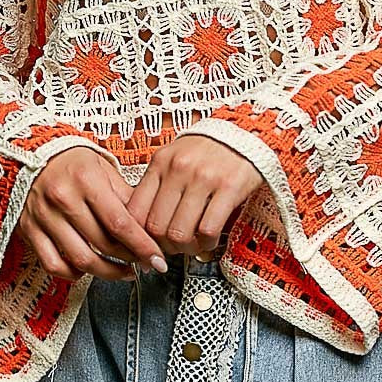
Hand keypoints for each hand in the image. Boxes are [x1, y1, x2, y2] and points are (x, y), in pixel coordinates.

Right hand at [16, 147, 169, 281]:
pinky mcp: (29, 230)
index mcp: (86, 179)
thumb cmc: (73, 162)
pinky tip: (87, 270)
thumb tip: (149, 227)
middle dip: (129, 259)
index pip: (120, 222)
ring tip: (123, 271)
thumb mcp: (104, 169)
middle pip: (102, 244)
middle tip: (144, 263)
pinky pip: (53, 264)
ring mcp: (44, 216)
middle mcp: (63, 198)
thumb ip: (126, 197)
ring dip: (107, 272)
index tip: (156, 259)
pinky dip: (73, 273)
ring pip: (80, 259)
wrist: (32, 154)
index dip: (142, 246)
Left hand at [126, 135, 264, 257]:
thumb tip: (143, 225)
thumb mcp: (174, 158)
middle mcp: (178, 168)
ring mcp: (203, 177)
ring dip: (186, 249)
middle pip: (156, 227)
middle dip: (164, 246)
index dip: (139, 236)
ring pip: (179, 233)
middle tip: (174, 248)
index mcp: (160, 162)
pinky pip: (208, 229)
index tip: (147, 244)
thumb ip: (158, 186)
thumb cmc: (207, 151)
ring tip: (193, 246)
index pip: (135, 210)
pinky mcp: (229, 187)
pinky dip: (206, 244)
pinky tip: (209, 240)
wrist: (245, 133)